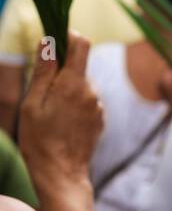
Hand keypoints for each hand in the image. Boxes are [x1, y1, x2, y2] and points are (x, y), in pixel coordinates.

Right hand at [19, 32, 102, 190]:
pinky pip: (86, 102)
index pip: (81, 44)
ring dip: (66, 91)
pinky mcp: (99, 119)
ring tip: (49, 113)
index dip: (68, 37)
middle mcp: (92, 91)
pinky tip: (60, 123)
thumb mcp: (33, 102)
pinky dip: (73, 105)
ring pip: (81, 86)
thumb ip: (44, 71)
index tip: (54, 42)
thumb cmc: (40, 139)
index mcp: (74, 83)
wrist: (61, 173)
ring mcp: (98, 106)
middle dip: (60, 71)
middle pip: (78, 67)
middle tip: (40, 92)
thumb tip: (49, 41)